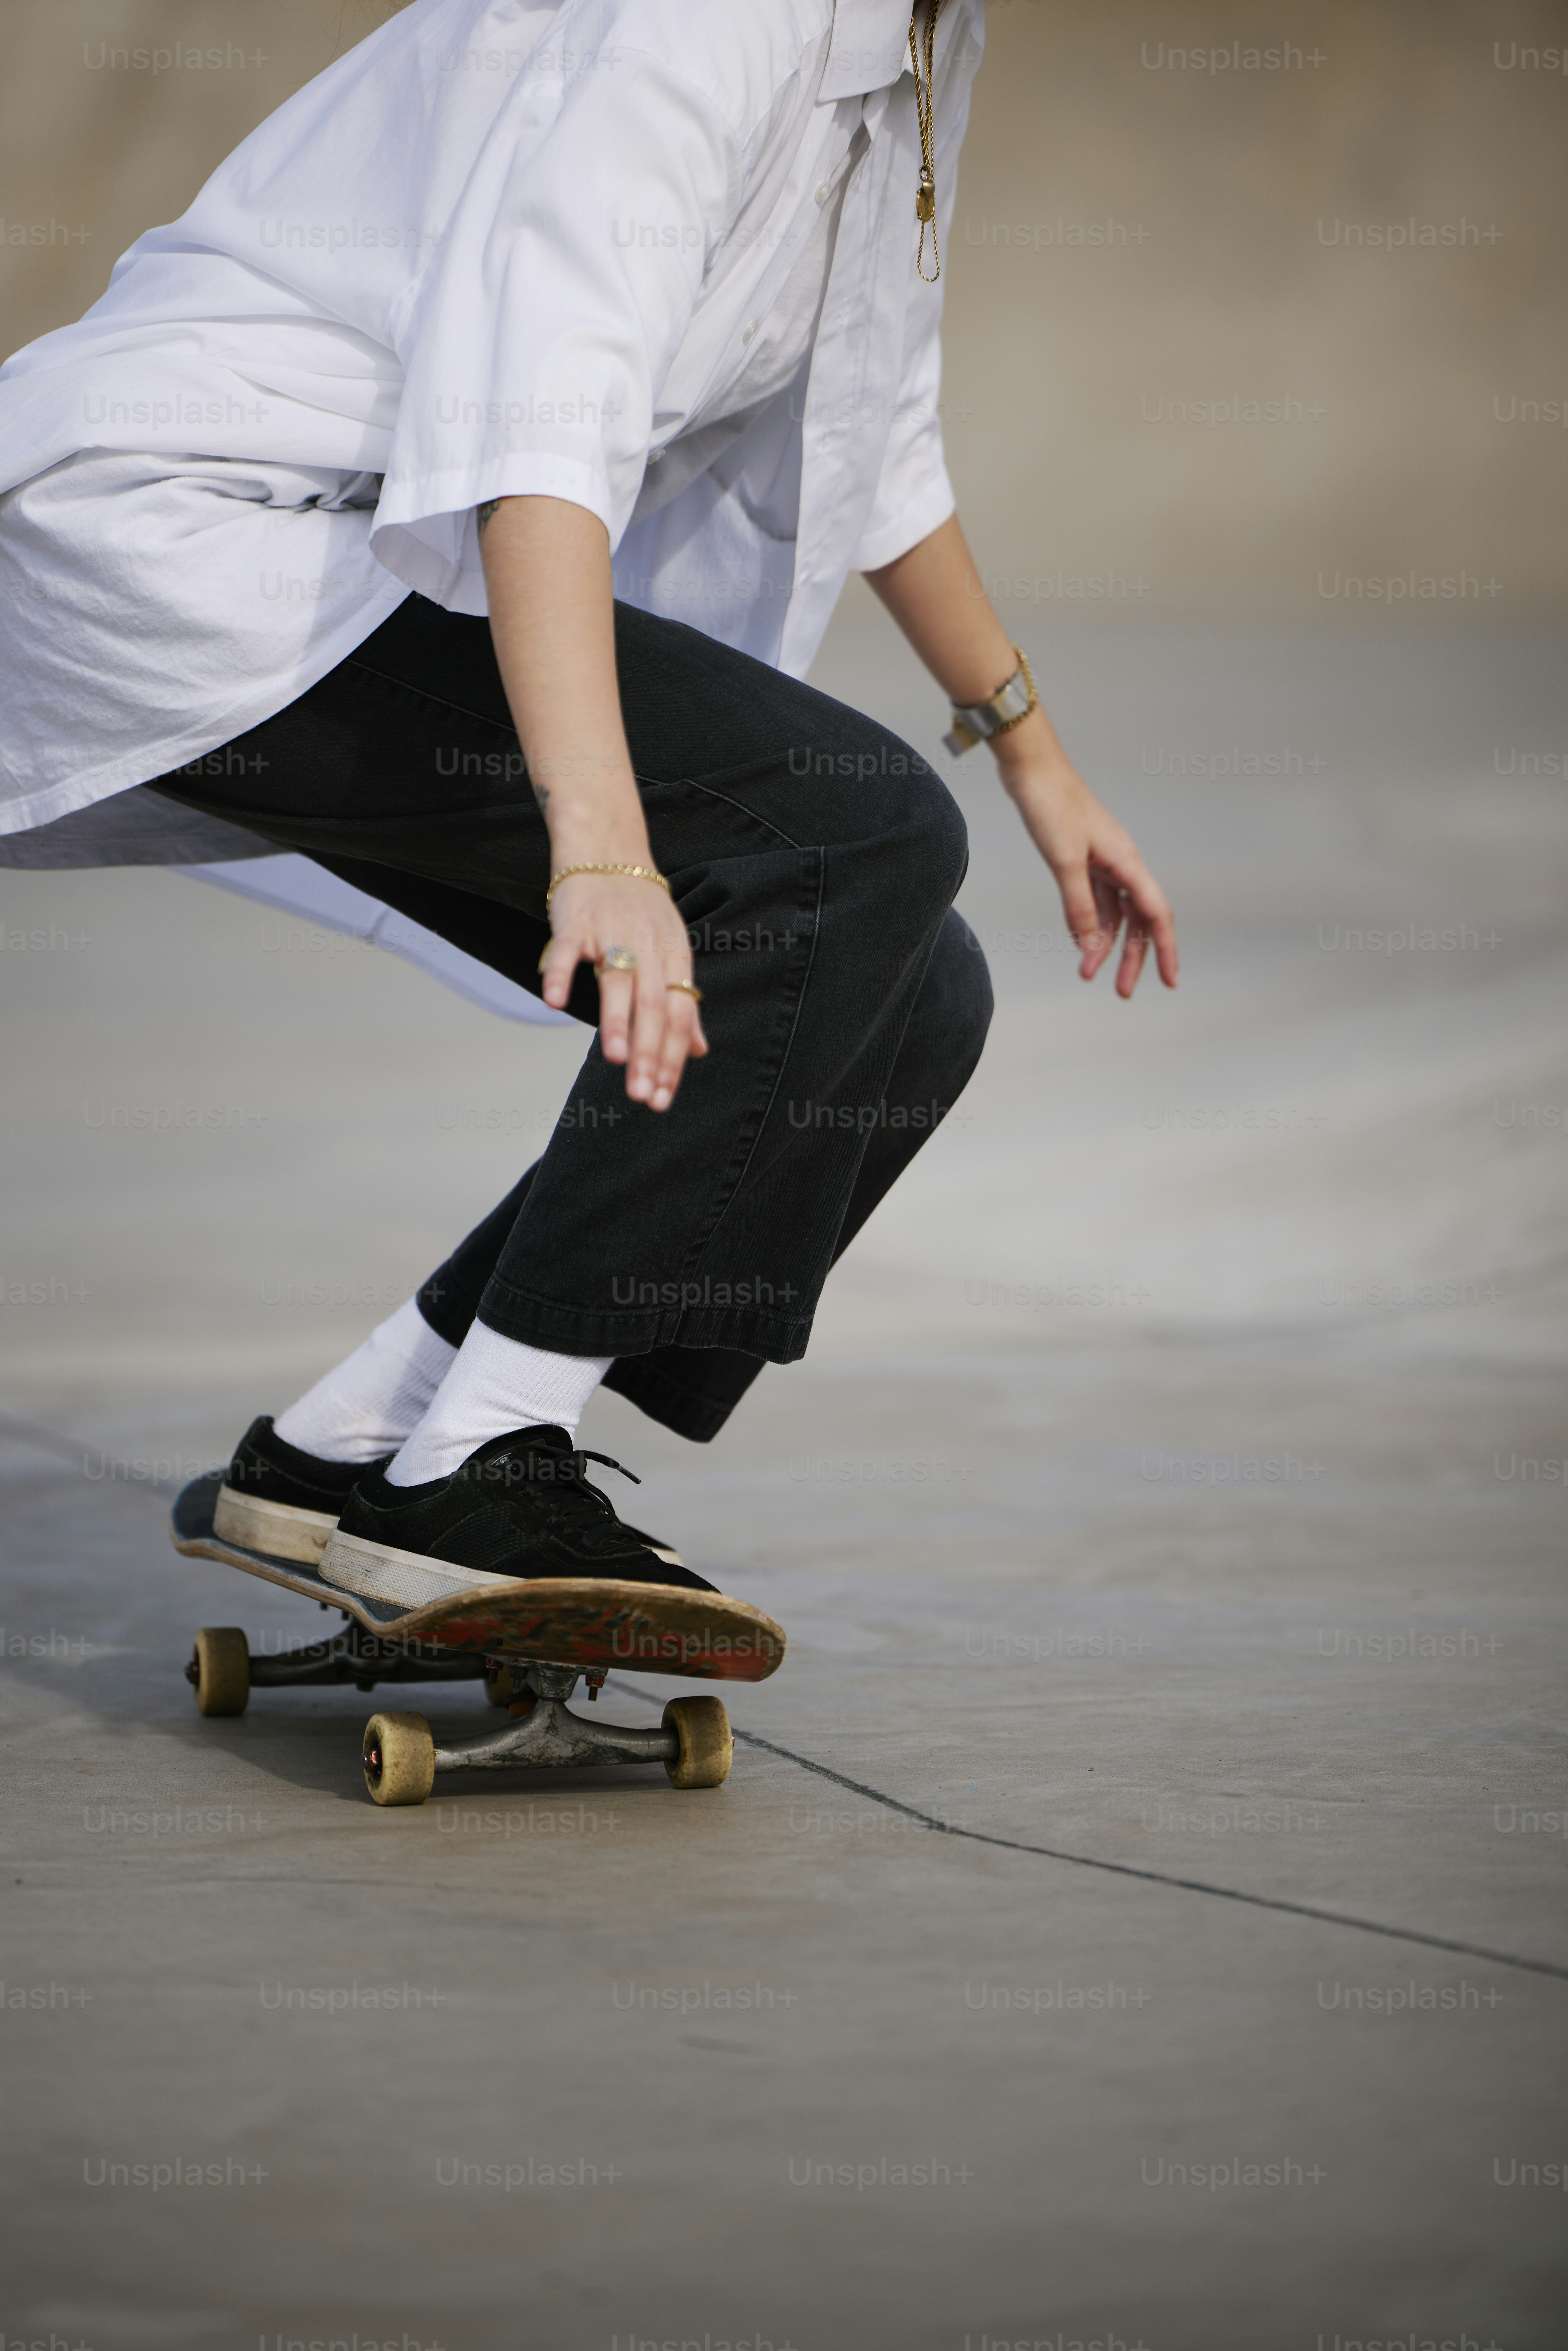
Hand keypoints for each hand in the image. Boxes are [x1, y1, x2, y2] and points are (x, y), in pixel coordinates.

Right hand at [539, 871, 707, 1109]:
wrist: (607, 848)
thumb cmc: (638, 909)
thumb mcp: (670, 951)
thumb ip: (682, 1001)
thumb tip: (699, 1049)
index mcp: (674, 957)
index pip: (679, 1015)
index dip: (671, 1057)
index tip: (661, 1096)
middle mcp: (648, 946)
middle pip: (654, 1005)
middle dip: (649, 1053)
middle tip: (642, 1094)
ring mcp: (611, 931)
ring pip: (618, 979)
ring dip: (617, 1020)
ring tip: (616, 1059)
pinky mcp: (576, 919)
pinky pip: (567, 949)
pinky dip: (560, 973)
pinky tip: (555, 1002)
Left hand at [993, 717, 1177, 997]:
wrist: (1031, 769)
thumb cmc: (1051, 804)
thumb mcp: (1064, 860)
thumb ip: (1079, 903)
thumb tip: (1090, 943)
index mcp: (1127, 862)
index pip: (1156, 915)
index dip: (1166, 950)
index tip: (1169, 982)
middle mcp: (1122, 864)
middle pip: (1138, 920)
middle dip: (1133, 958)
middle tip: (1123, 992)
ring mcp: (1103, 862)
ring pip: (1115, 914)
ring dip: (1105, 945)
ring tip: (1090, 975)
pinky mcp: (1083, 859)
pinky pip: (1094, 900)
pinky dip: (1089, 923)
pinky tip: (1080, 943)